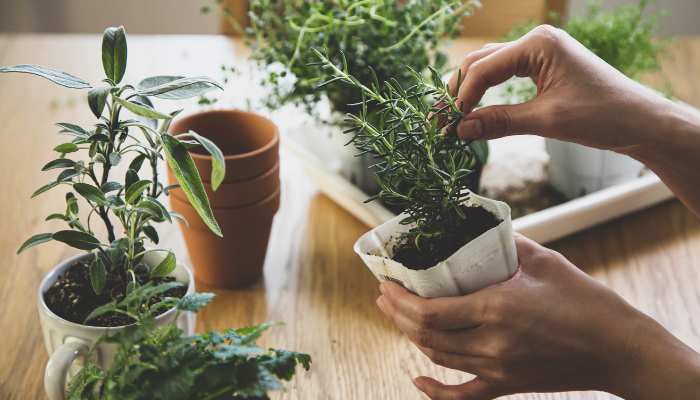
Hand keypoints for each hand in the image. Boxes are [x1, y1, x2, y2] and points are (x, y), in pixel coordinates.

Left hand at [376, 234, 699, 398]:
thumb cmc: (586, 301)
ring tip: (397, 316)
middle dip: (396, 314)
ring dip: (411, 337)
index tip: (385, 282)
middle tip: (385, 295)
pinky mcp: (508, 384)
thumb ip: (506, 242)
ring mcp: (498, 369)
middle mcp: (490, 343)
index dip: (399, 299)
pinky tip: (418, 382)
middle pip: (425, 334)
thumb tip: (478, 226)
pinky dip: (436, 392)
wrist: (619, 349)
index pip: (428, 310)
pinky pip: (464, 396)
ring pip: (438, 357)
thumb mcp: (545, 261)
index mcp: (496, 308)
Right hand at [449, 24, 699, 215]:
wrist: (641, 121)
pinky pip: (505, 77)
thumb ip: (500, 122)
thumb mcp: (547, 120)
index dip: (461, 98)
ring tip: (451, 117)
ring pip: (490, 68)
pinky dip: (487, 94)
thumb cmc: (602, 116)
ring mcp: (540, 53)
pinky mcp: (544, 67)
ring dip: (469, 92)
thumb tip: (460, 130)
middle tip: (438, 120)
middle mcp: (536, 42)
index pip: (484, 69)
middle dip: (458, 91)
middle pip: (481, 63)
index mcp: (538, 44)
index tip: (446, 124)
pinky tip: (475, 111)